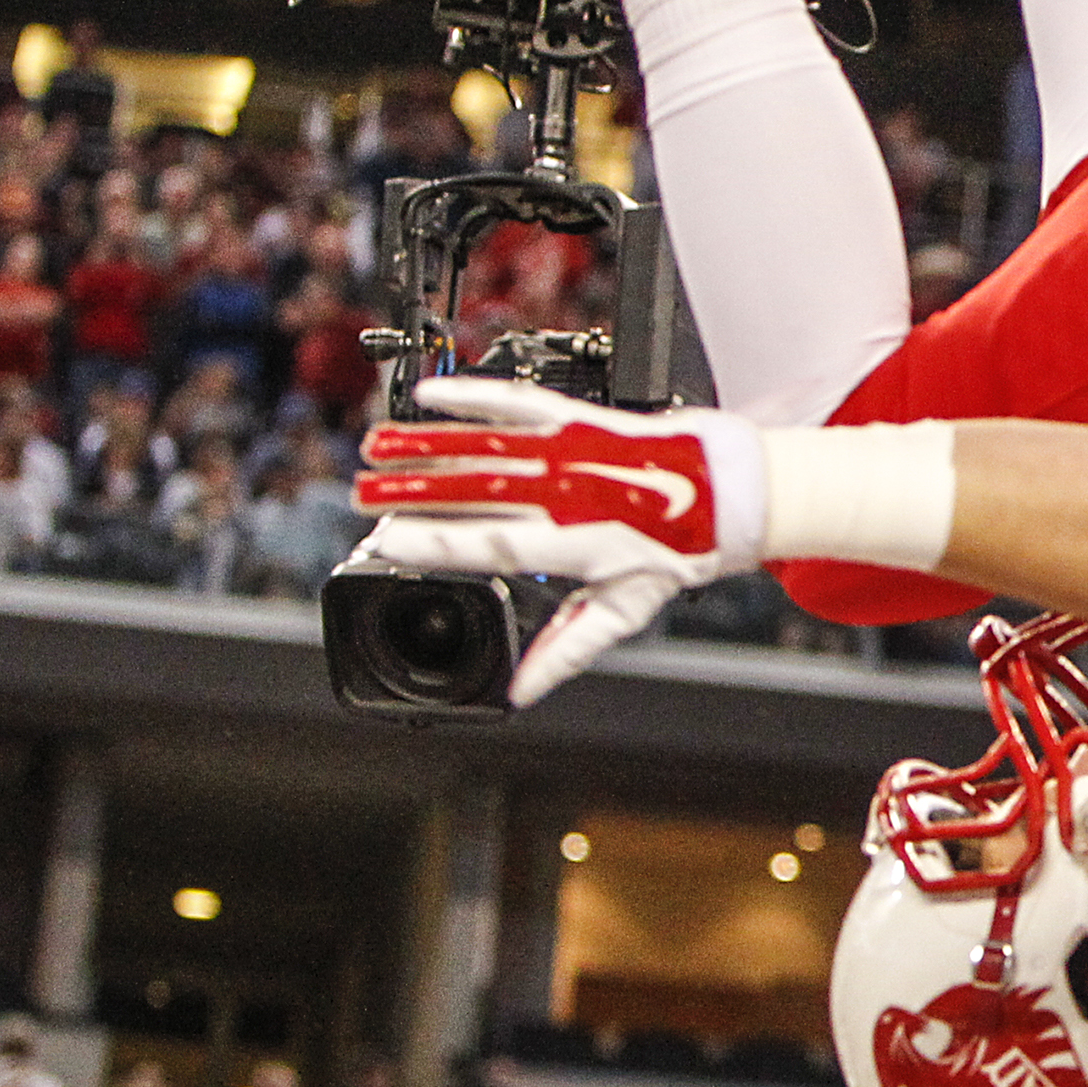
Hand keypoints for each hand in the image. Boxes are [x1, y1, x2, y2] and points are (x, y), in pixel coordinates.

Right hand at [354, 377, 771, 705]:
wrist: (725, 493)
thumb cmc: (674, 552)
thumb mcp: (623, 611)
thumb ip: (567, 648)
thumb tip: (520, 691)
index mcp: (575, 545)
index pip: (492, 544)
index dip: (437, 544)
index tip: (390, 543)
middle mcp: (569, 493)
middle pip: (475, 490)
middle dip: (412, 492)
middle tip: (362, 495)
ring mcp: (572, 450)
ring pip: (485, 443)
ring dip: (426, 443)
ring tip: (377, 446)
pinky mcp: (578, 418)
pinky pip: (517, 402)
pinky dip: (472, 395)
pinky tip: (430, 396)